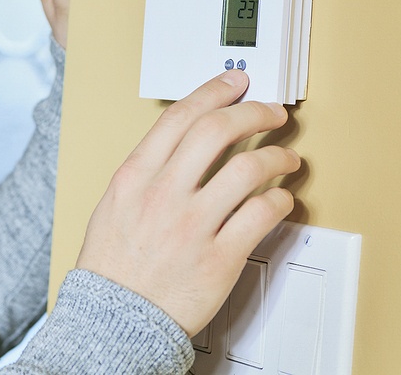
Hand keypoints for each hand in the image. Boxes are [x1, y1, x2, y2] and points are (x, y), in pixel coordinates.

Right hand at [75, 69, 299, 336]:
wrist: (114, 317)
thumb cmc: (113, 264)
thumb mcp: (114, 203)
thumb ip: (146, 171)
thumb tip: (183, 144)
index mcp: (135, 176)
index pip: (180, 115)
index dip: (214, 90)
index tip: (235, 83)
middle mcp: (163, 193)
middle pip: (217, 129)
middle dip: (254, 112)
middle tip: (271, 112)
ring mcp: (192, 225)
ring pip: (248, 169)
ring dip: (278, 156)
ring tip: (287, 158)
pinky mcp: (219, 257)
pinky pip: (262, 215)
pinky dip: (281, 201)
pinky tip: (282, 200)